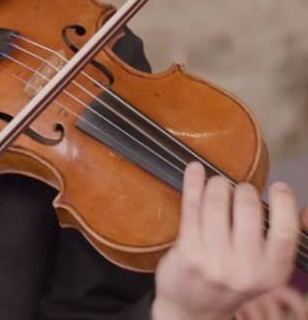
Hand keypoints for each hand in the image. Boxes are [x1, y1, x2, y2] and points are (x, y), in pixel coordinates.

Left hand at [151, 162, 299, 319]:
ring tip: (216, 184)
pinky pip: (192, 206)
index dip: (284, 203)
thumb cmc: (228, 280)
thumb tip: (280, 196)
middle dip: (242, 190)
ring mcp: (215, 260)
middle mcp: (246, 269)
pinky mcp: (188, 250)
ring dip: (217, 184)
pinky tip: (194, 169)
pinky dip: (193, 182)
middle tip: (236, 190)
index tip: (278, 187)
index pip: (285, 232)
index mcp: (271, 273)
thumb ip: (269, 241)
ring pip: (218, 202)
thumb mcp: (259, 271)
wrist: (191, 310)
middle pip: (248, 208)